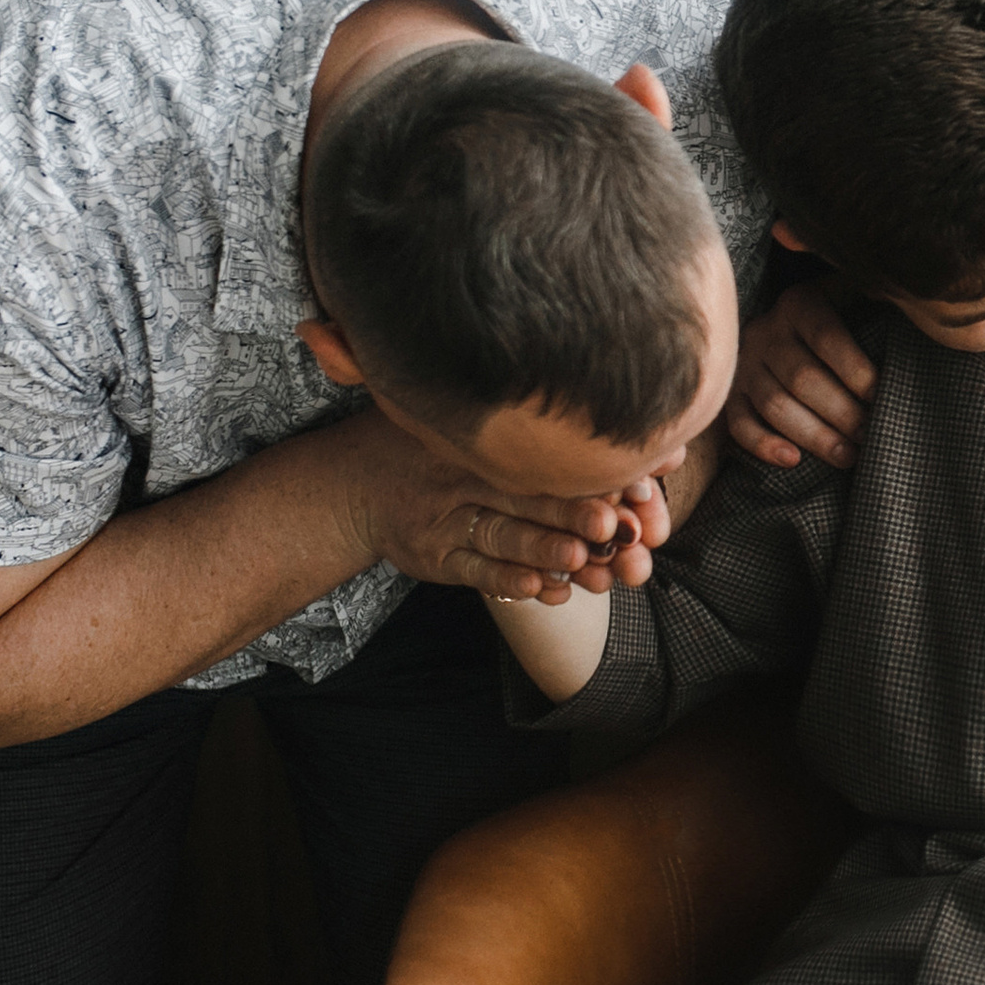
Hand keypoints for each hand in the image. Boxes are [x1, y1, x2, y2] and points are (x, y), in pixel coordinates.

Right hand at [334, 407, 650, 603]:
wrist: (353, 483)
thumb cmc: (426, 441)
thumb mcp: (454, 409)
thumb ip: (516, 404)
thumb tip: (615, 396)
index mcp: (472, 431)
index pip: (532, 447)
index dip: (582, 464)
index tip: (631, 476)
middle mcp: (458, 471)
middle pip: (523, 491)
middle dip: (572, 510)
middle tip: (615, 523)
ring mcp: (444, 517)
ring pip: (500, 535)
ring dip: (542, 548)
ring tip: (582, 559)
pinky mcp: (433, 556)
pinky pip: (473, 572)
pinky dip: (508, 581)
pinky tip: (543, 589)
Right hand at [724, 281, 874, 466]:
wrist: (785, 325)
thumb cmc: (838, 315)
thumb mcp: (853, 296)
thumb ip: (876, 299)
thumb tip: (916, 312)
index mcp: (799, 303)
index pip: (827, 337)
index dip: (856, 369)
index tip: (882, 395)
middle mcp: (766, 331)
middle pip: (802, 378)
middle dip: (841, 412)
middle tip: (871, 434)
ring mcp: (744, 365)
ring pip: (775, 406)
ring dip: (814, 436)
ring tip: (849, 456)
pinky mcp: (731, 394)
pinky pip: (739, 424)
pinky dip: (763, 444)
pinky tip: (793, 460)